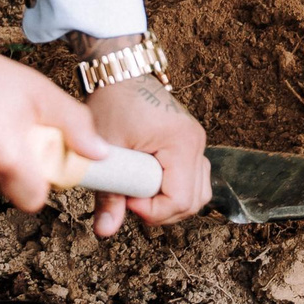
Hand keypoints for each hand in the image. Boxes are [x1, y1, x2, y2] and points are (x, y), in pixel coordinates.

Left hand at [85, 74, 209, 237]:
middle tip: (130, 199)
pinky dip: (173, 190)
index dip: (152, 210)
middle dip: (161, 210)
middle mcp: (196, 143)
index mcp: (181, 143)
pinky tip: (146, 183)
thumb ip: (108, 194)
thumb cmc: (112, 102)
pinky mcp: (188, 144)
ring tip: (137, 191)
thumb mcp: (107, 149)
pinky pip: (192, 179)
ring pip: (197, 193)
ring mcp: (196, 143)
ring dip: (168, 203)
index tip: (127, 199)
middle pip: (194, 202)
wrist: (120, 72)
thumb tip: (105, 231)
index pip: (180, 199)